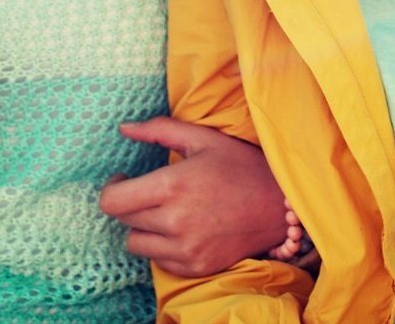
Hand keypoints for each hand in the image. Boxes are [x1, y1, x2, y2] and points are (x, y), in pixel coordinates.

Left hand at [97, 117, 287, 277]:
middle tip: (150, 192)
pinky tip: (182, 229)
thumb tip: (123, 128)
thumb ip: (159, 130)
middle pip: (124, 220)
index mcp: (173, 186)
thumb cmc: (241, 166)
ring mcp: (186, 250)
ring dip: (144, 227)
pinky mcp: (196, 267)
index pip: (112, 201)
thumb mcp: (202, 139)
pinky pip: (159, 261)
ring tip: (165, 211)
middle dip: (131, 203)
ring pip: (136, 243)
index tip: (124, 180)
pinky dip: (163, 247)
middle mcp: (175, 222)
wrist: (282, 206)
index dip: (112, 189)